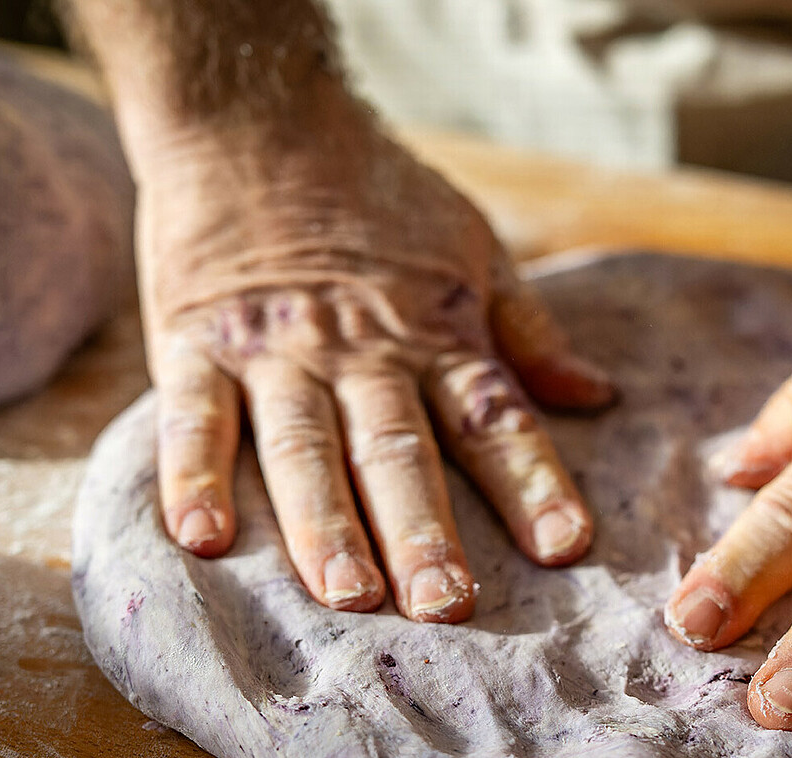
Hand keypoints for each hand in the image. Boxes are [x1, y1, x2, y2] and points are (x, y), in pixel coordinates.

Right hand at [136, 77, 611, 619]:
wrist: (257, 117)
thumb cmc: (378, 193)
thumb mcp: (475, 247)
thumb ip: (529, 330)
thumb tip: (598, 396)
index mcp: (436, 336)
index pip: (494, 419)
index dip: (532, 483)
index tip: (565, 547)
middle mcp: (361, 352)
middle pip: (398, 450)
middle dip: (424, 531)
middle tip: (445, 605)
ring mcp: (276, 351)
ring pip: (304, 446)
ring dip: (324, 524)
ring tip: (347, 594)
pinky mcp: (195, 344)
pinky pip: (193, 417)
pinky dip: (193, 475)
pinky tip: (202, 537)